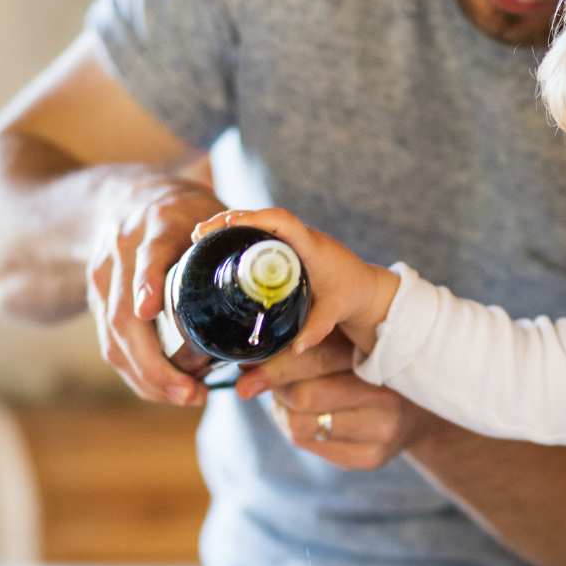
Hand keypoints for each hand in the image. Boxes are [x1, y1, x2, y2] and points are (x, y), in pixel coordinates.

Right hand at [86, 177, 225, 405]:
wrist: (127, 196)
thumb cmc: (187, 210)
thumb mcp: (213, 213)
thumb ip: (241, 243)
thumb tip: (281, 286)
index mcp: (156, 224)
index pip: (146, 255)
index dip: (146, 283)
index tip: (151, 311)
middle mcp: (121, 251)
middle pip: (123, 313)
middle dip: (154, 363)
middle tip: (191, 392)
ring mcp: (103, 276)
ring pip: (113, 336)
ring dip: (146, 376)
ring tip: (186, 397)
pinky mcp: (97, 298)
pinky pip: (110, 343)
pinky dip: (137, 372)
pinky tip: (164, 389)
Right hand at [192, 208, 399, 353]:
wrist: (365, 287)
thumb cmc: (351, 295)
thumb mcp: (334, 312)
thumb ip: (316, 330)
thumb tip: (296, 348)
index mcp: (311, 246)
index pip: (282, 221)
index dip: (254, 219)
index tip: (228, 225)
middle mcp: (301, 235)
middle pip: (261, 216)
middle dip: (228, 221)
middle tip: (199, 234)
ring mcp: (293, 239)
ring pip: (257, 222)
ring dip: (229, 225)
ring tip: (199, 238)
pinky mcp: (287, 245)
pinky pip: (260, 232)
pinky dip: (238, 234)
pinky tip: (216, 246)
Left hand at [234, 333, 434, 470]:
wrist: (421, 407)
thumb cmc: (372, 365)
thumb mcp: (351, 343)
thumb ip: (310, 343)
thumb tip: (249, 359)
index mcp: (380, 356)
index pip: (316, 359)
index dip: (275, 364)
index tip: (244, 367)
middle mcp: (387, 397)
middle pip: (304, 397)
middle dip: (275, 387)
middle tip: (259, 378)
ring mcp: (382, 432)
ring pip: (301, 425)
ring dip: (283, 409)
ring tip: (288, 395)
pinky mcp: (372, 458)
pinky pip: (311, 444)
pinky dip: (298, 427)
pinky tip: (306, 415)